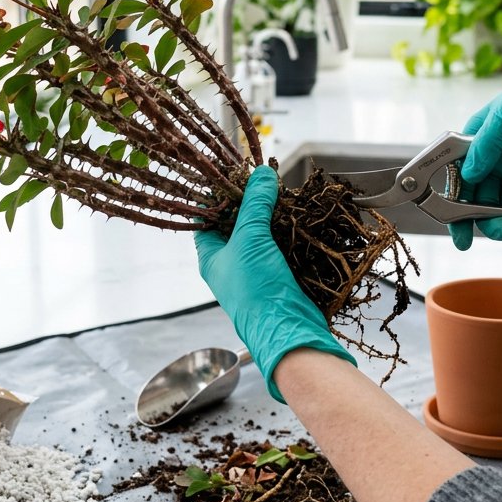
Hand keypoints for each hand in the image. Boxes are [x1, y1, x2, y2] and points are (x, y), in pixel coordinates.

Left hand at [194, 165, 355, 400]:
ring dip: (271, 215)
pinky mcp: (278, 274)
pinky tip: (296, 215)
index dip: (216, 195)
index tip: (232, 173)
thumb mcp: (250, 239)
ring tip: (280, 191)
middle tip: (262, 179)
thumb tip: (262, 174)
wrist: (288, 328)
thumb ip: (255, 204)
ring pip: (260, 234)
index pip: (205, 218)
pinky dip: (287, 230)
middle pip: (235, 223)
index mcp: (211, 257)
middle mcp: (230, 263)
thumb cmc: (256, 288)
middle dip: (249, 202)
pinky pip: (280, 246)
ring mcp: (255, 270)